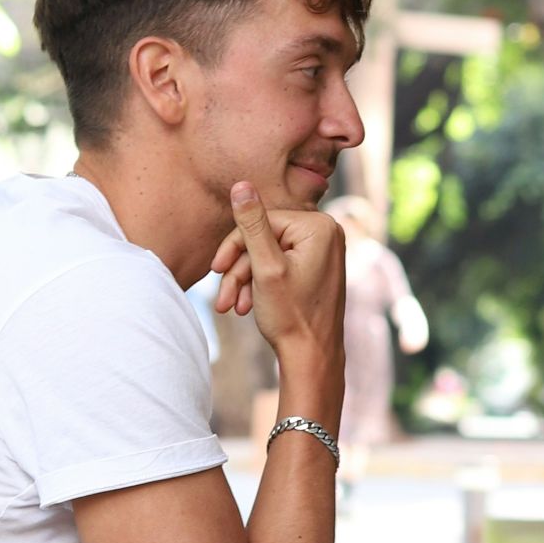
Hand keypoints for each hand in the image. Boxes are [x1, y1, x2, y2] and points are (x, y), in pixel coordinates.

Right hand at [208, 182, 344, 365]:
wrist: (312, 358)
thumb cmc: (291, 316)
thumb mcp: (264, 268)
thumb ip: (251, 225)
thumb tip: (241, 184)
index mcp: (320, 226)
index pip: (262, 221)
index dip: (235, 245)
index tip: (215, 270)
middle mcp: (327, 233)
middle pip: (264, 238)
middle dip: (239, 269)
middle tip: (223, 299)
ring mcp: (324, 251)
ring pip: (268, 255)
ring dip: (245, 280)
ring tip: (232, 308)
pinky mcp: (317, 267)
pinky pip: (280, 265)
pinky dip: (261, 284)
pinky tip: (248, 306)